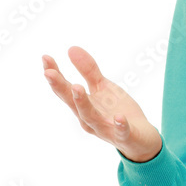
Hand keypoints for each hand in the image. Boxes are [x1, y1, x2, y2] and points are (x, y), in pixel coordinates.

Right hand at [42, 46, 162, 162]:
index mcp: (83, 106)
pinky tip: (119, 117)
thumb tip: (71, 48)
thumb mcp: (103, 88)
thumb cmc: (116, 111)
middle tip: (49, 73)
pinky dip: (120, 125)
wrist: (139, 137)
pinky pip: (121, 132)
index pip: (65, 89)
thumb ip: (88, 70)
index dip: (54, 75)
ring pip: (91, 117)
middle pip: (72, 103)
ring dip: (82, 103)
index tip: (45, 58)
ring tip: (76, 87)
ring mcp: (105, 128)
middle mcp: (89, 119)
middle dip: (60, 88)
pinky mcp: (124, 136)